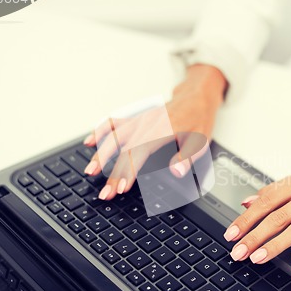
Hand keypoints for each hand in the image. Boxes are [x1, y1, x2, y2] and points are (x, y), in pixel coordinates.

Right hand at [83, 64, 227, 199]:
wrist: (196, 97)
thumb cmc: (198, 119)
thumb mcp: (201, 140)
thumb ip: (188, 157)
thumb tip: (176, 171)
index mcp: (163, 130)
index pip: (139, 152)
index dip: (128, 171)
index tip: (121, 187)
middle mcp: (147, 124)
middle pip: (123, 149)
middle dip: (112, 174)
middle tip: (105, 193)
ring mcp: (139, 120)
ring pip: (114, 136)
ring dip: (100, 155)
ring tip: (90, 172)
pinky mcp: (136, 118)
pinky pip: (114, 122)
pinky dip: (100, 131)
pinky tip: (89, 142)